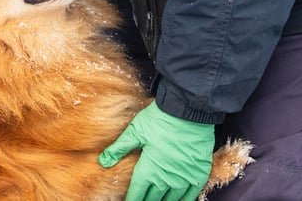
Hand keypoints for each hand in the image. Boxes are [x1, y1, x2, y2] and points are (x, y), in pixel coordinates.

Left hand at [98, 102, 213, 200]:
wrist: (188, 110)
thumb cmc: (161, 119)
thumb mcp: (135, 131)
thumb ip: (119, 148)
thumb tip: (103, 161)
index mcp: (148, 170)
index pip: (136, 196)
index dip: (131, 200)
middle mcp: (165, 179)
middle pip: (152, 200)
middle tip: (141, 199)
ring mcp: (183, 178)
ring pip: (170, 200)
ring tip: (156, 199)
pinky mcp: (198, 173)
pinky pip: (190, 195)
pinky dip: (182, 200)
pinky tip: (177, 200)